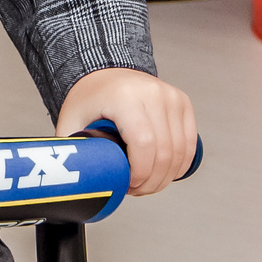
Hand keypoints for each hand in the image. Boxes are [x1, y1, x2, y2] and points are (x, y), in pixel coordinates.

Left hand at [57, 68, 197, 197]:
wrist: (103, 73)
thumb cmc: (89, 99)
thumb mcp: (71, 122)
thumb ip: (72, 150)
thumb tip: (71, 181)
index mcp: (124, 98)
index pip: (143, 144)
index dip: (139, 173)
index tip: (128, 184)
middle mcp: (152, 94)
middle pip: (165, 152)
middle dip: (152, 181)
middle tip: (135, 189)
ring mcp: (171, 97)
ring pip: (180, 152)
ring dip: (165, 177)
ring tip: (146, 183)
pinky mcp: (182, 103)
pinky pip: (189, 144)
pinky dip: (179, 165)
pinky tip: (164, 173)